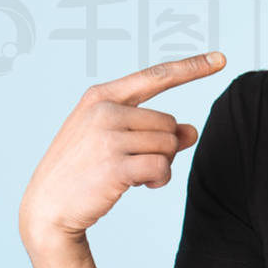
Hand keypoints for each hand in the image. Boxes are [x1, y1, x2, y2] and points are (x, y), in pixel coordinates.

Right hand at [19, 52, 226, 252]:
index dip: (192, 67)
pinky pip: (162, 167)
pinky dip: (159, 180)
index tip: (221, 58)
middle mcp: (104, 110)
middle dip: (164, 146)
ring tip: (136, 176)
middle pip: (169, 122)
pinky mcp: (116, 165)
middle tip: (140, 163)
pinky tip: (140, 186)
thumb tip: (192, 131)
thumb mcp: (112, 140)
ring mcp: (108, 137)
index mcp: (101, 96)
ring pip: (169, 145)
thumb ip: (150, 130)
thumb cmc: (82, 170)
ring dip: (162, 166)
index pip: (156, 76)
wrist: (47, 209)